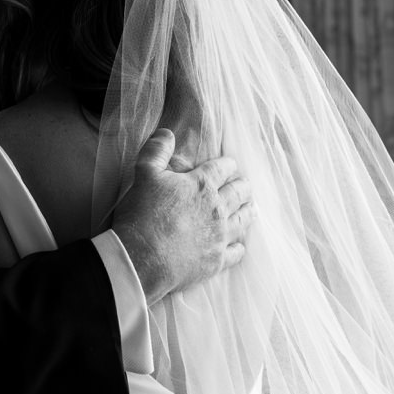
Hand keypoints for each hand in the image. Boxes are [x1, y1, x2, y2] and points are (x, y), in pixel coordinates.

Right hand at [111, 129, 253, 304]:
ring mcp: (219, 236)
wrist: (142, 258)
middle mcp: (216, 209)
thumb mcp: (144, 174)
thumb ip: (157, 151)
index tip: (230, 164)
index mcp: (201, 185)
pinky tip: (239, 245)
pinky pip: (236, 252)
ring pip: (243, 220)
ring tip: (251, 208)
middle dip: (243, 186)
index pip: (221, 168)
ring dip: (248, 212)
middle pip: (238, 193)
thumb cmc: (141, 215)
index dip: (227, 164)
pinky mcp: (217, 260)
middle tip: (245, 184)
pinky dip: (239, 246)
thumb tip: (166, 134)